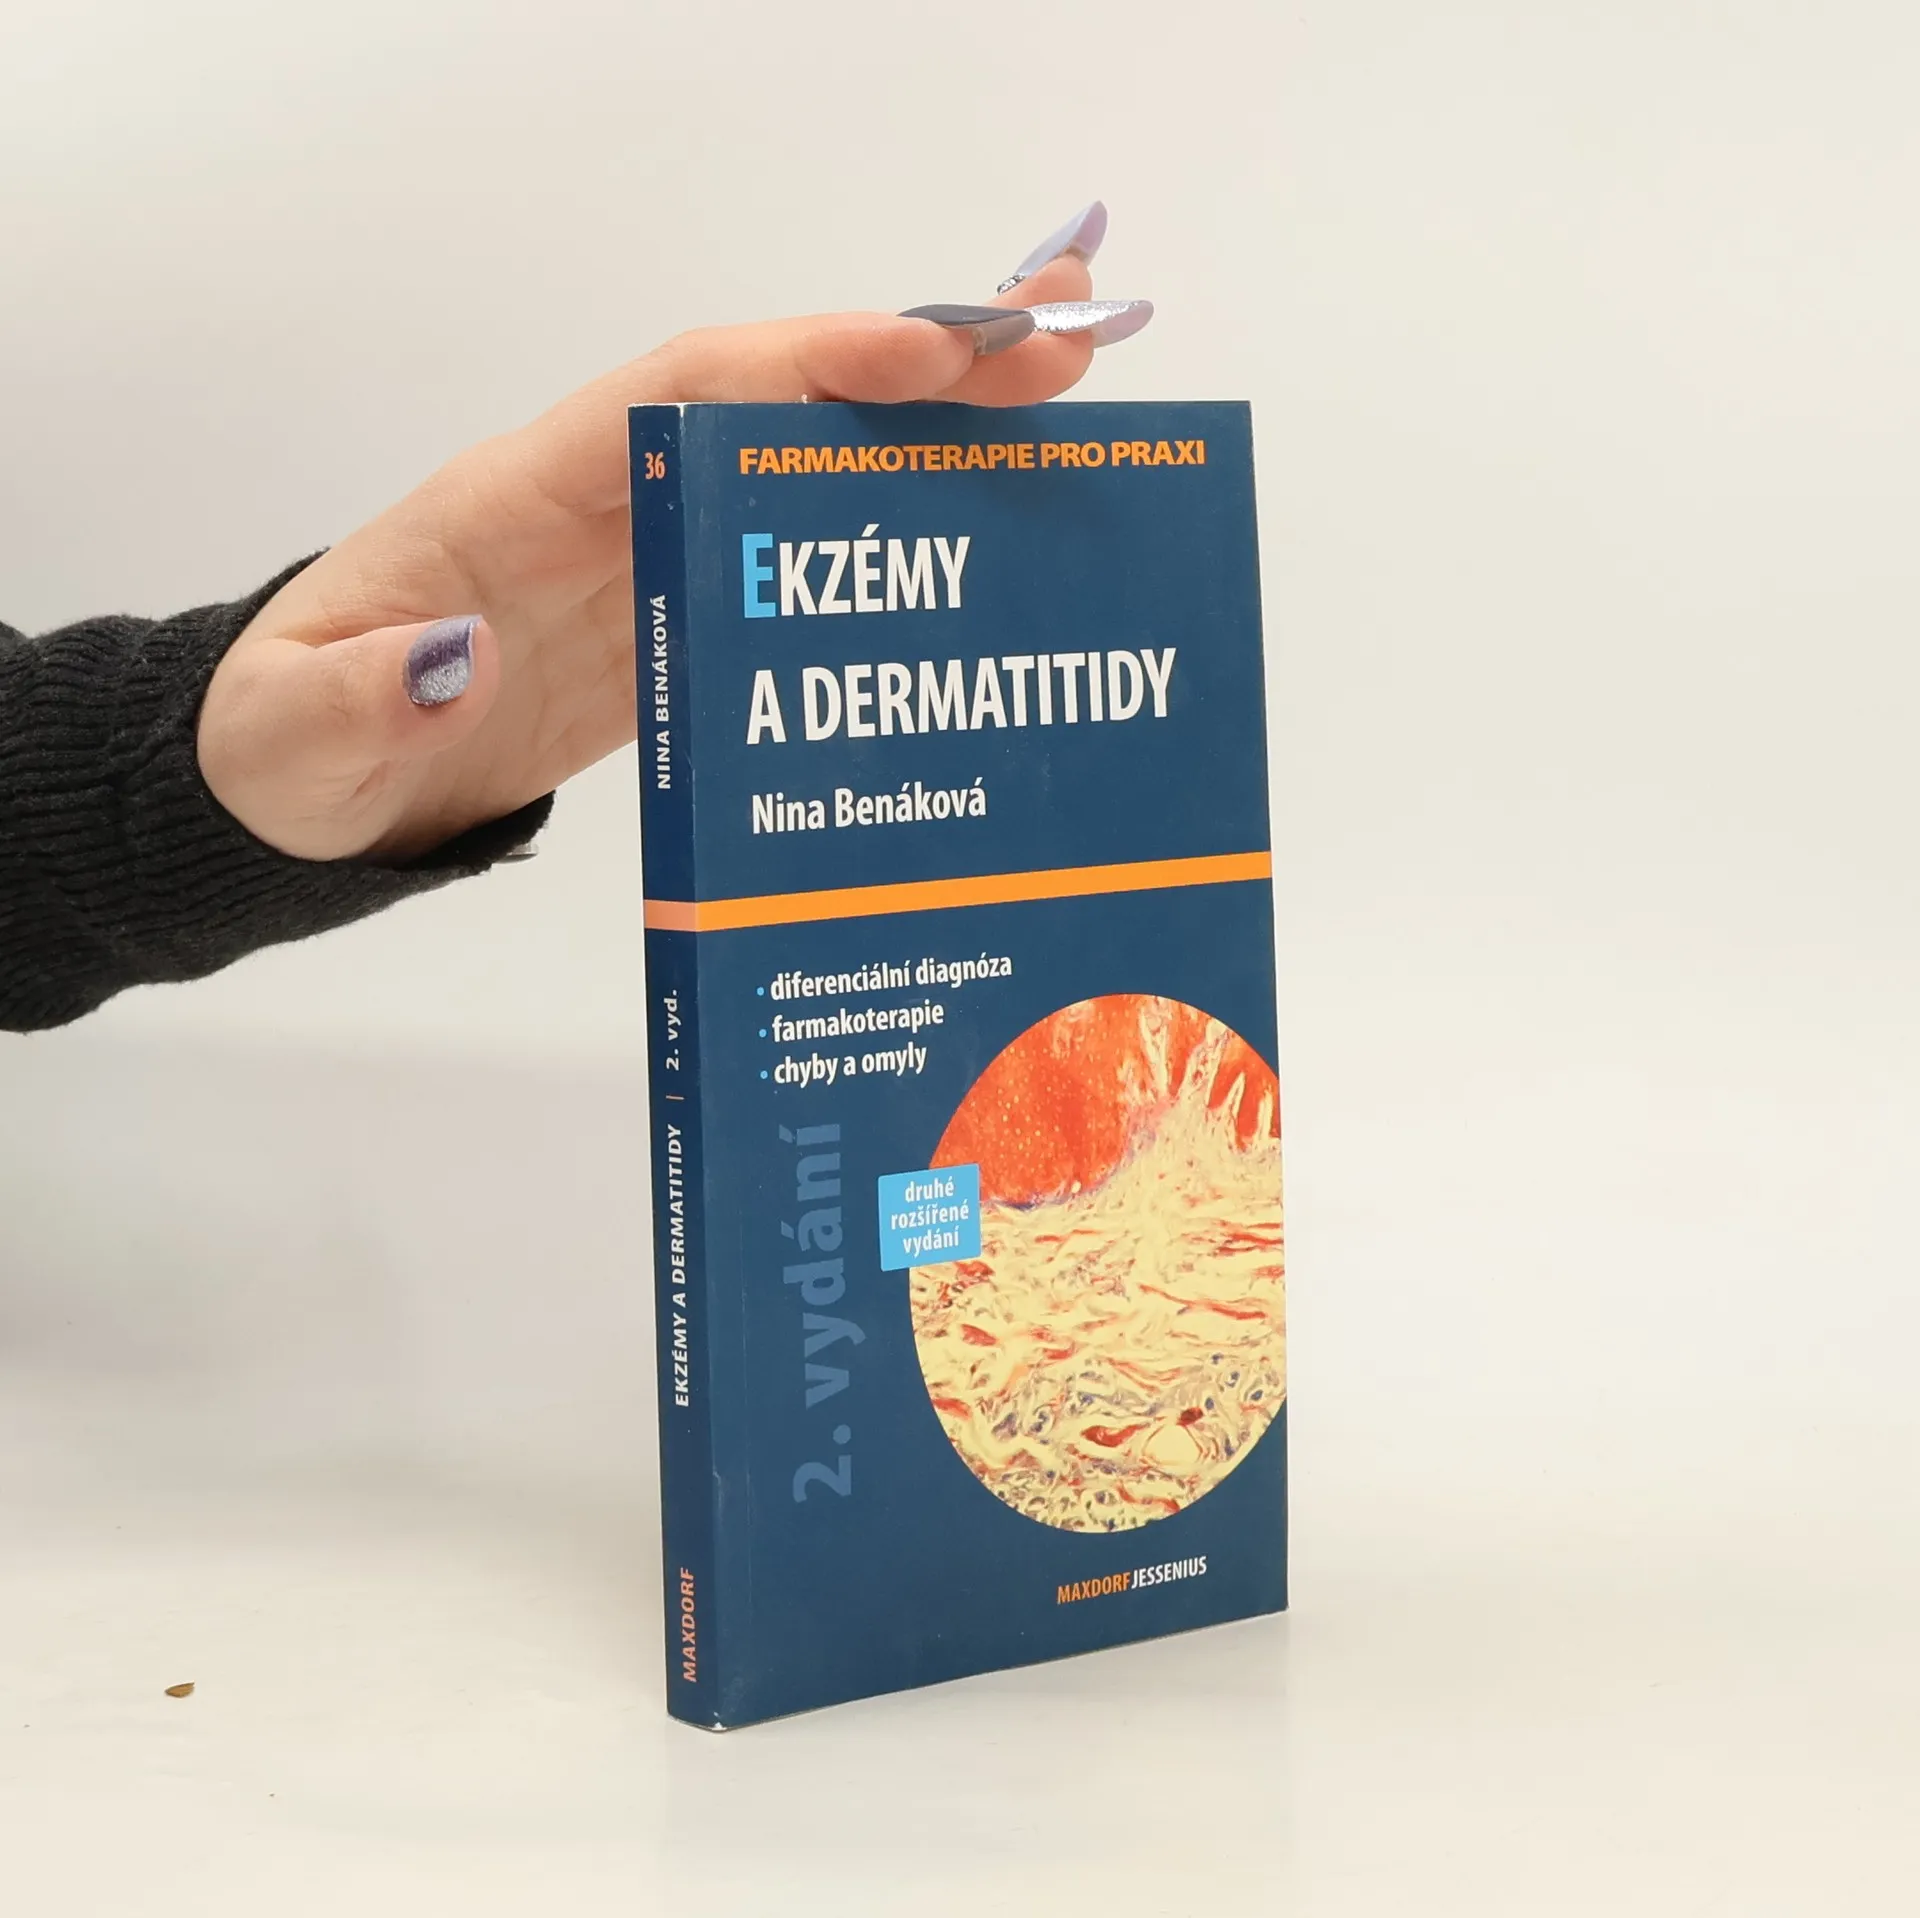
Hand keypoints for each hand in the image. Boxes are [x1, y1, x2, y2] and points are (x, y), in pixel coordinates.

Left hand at [197, 205, 1147, 862]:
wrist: (315, 786)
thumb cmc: (289, 748)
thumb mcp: (292, 739)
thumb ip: (358, 700)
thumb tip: (459, 657)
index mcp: (519, 492)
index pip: (686, 391)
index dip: (816, 364)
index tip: (938, 355)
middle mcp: (605, 497)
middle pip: (783, 399)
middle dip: (923, 363)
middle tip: (1070, 336)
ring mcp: (651, 554)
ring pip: (809, 465)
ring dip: (938, 429)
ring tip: (1069, 398)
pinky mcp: (679, 618)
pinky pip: (803, 555)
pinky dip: (897, 526)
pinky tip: (985, 530)